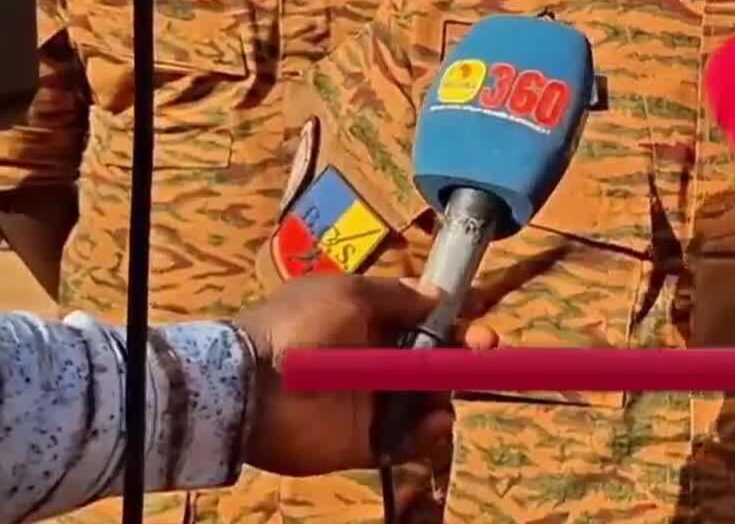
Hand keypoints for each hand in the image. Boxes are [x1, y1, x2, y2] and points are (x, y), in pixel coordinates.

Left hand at [233, 275, 498, 475]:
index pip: (423, 324)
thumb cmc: (300, 327)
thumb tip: (436, 294)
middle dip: (462, 358)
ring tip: (445, 395)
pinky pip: (405, 441)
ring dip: (445, 396)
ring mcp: (369, 405)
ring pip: (425, 403)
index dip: (454, 325)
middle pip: (431, 363)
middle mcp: (373, 363)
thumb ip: (397, 295)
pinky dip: (426, 434)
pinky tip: (434, 423)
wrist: (251, 386)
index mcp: (368, 323)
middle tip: (484, 354)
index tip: (479, 328)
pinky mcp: (362, 442)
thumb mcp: (349, 293)